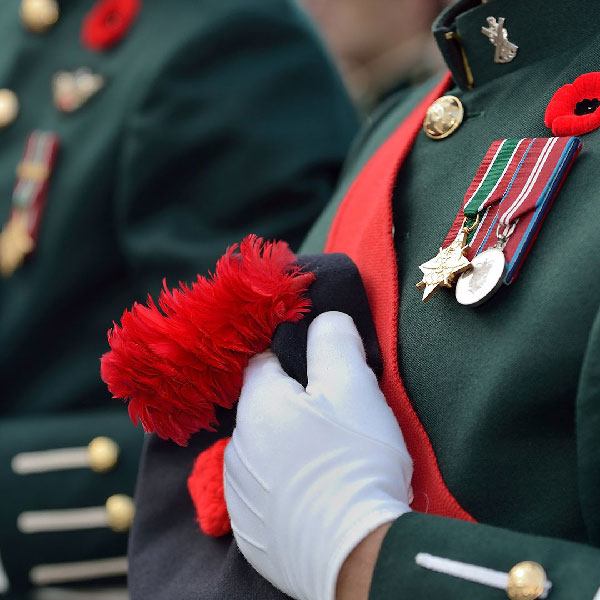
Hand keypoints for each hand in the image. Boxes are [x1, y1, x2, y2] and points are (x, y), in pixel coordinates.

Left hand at [224, 311, 411, 599]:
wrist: (355, 554)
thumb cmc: (354, 459)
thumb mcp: (353, 385)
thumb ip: (334, 342)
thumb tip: (324, 319)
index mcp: (257, 405)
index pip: (263, 364)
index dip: (295, 363)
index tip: (324, 377)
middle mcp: (237, 446)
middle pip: (264, 410)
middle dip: (293, 408)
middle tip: (335, 423)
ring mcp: (239, 493)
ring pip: (262, 452)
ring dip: (287, 450)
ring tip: (327, 465)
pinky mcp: (251, 531)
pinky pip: (265, 494)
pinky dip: (284, 490)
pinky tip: (315, 499)